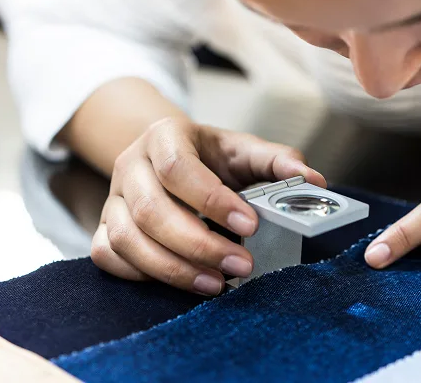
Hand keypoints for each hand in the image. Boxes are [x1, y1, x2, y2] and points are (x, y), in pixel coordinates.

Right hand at [91, 117, 325, 295]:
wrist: (167, 155)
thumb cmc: (209, 156)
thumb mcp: (242, 150)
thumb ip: (277, 160)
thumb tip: (314, 180)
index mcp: (164, 136)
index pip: (178, 168)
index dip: (212, 200)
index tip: (251, 225)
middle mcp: (130, 165)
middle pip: (151, 210)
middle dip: (198, 245)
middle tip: (241, 266)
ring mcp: (113, 198)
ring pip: (127, 239)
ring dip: (173, 268)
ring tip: (217, 284)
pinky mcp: (105, 226)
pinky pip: (108, 256)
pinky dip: (142, 274)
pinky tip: (181, 281)